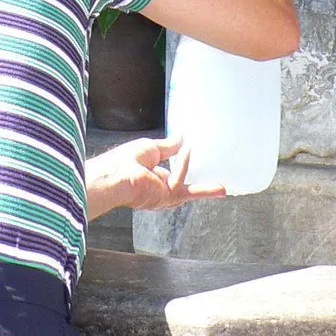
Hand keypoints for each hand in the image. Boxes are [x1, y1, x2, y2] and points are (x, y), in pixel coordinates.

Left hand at [86, 137, 224, 218]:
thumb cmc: (123, 161)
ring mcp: (162, 195)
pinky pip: (182, 179)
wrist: (114, 175)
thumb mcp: (151, 147)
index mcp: (150, 177)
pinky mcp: (167, 197)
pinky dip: (183, 164)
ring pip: (187, 189)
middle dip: (202, 191)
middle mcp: (157, 189)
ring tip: (221, 187)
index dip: (181, 165)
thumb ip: (169, 146)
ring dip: (200, 183)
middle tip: (220, 191)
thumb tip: (180, 138)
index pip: (170, 174)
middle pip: (184, 189)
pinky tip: (186, 152)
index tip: (192, 158)